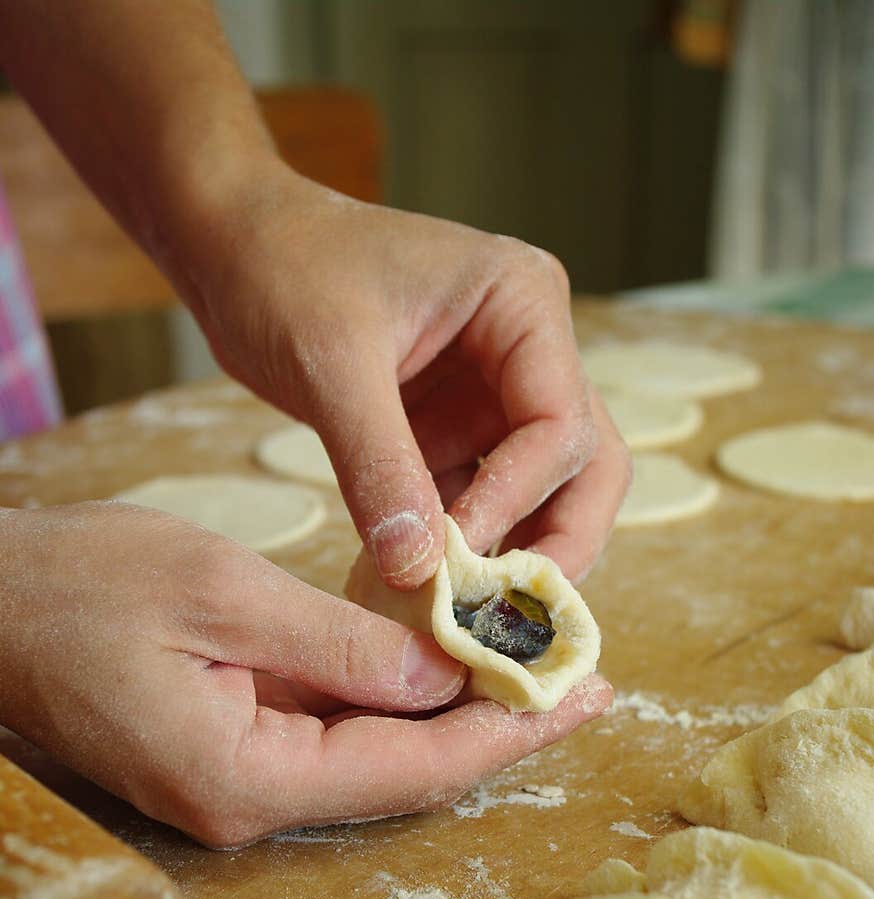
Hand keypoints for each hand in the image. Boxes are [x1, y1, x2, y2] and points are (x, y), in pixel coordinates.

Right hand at [0, 505, 611, 845]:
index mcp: (242, 778)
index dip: (504, 734)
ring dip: (449, 713)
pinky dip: (392, 701)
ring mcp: (232, 788)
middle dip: (493, 726)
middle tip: (581, 677)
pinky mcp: (224, 756)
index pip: (408, 771)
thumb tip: (445, 672)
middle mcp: (244, 806)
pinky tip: (440, 660)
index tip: (584, 696)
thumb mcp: (218, 591)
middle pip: (401, 775)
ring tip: (533, 665)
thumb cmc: (74, 587)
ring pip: (372, 757)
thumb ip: (338, 642)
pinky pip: (330, 737)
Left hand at [182, 165, 631, 589]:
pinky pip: (478, 504)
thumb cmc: (283, 267)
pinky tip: (422, 598)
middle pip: (585, 466)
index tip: (459, 558)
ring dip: (514, 556)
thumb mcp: (331, 365)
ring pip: (541, 495)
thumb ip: (379, 466)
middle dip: (558, 543)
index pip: (561, 422)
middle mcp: (527, 351)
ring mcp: (493, 395)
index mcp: (522, 304)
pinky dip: (459, 553)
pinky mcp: (452, 431)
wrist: (229, 246)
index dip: (518, 499)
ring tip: (470, 618)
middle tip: (511, 615)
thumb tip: (418, 572)